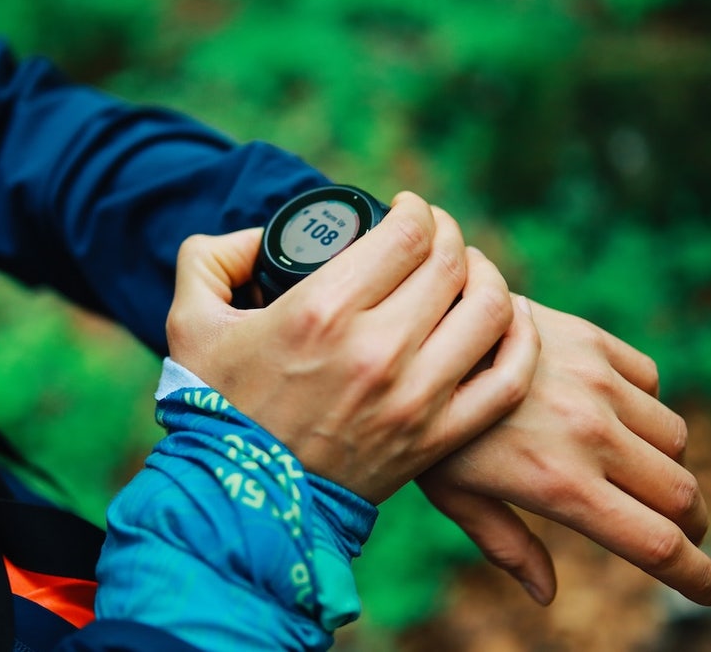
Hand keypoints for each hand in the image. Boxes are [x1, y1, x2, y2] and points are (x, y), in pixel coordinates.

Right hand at [165, 191, 541, 503]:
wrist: (241, 501)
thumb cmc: (216, 407)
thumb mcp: (190, 320)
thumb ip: (213, 257)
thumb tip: (261, 236)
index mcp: (322, 311)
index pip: (407, 233)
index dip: (415, 209)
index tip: (407, 210)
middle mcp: (377, 350)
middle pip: (452, 263)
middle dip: (448, 235)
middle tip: (433, 237)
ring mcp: (414, 398)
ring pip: (490, 310)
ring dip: (486, 277)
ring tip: (468, 273)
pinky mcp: (435, 438)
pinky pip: (507, 379)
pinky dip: (520, 340)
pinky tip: (506, 321)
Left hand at [418, 301, 710, 606]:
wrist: (421, 330)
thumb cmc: (429, 425)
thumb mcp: (456, 494)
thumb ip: (506, 544)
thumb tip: (546, 594)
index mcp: (561, 485)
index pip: (656, 544)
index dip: (696, 576)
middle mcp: (591, 434)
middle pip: (682, 496)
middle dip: (690, 526)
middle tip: (681, 537)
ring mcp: (597, 382)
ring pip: (675, 439)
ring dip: (669, 466)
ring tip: (642, 476)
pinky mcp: (592, 340)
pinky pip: (650, 382)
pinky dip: (645, 407)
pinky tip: (615, 415)